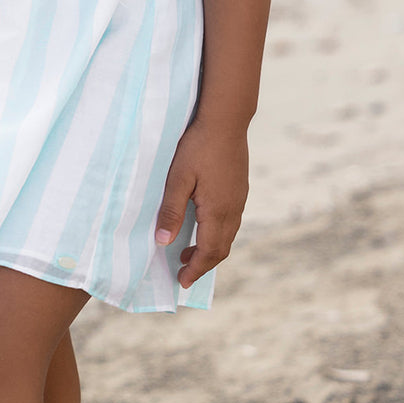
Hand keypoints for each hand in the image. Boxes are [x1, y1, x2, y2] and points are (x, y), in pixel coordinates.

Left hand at [154, 117, 248, 289]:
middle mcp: (233, 209)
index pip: (209, 252)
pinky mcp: (240, 188)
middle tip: (183, 270)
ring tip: (189, 251)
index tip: (182, 281)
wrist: (226, 120)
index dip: (196, 270)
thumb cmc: (198, 146)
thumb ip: (171, 211)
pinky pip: (231, 221)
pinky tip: (204, 224)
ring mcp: (240, 199)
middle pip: (221, 249)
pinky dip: (217, 233)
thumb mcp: (178, 178)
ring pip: (228, 235)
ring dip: (210, 248)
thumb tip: (163, 242)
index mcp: (218, 211)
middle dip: (203, 264)